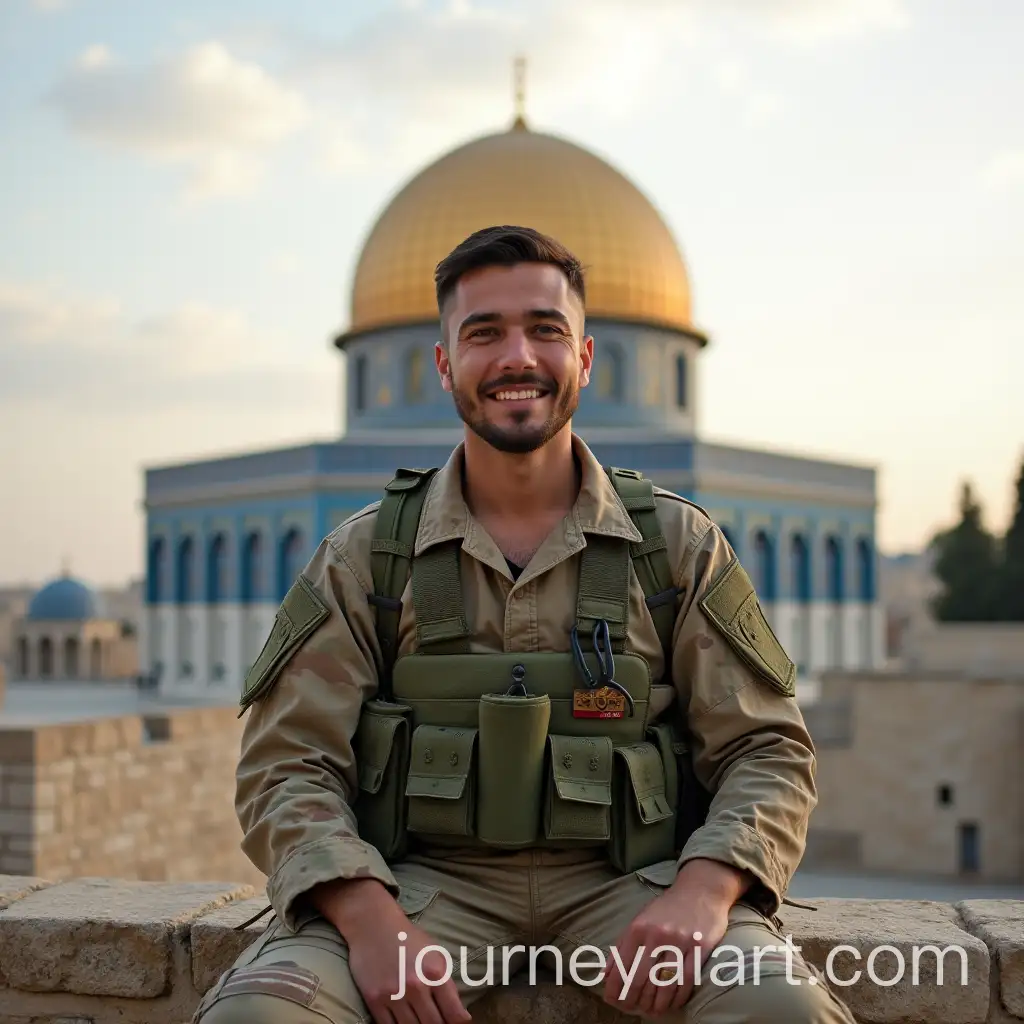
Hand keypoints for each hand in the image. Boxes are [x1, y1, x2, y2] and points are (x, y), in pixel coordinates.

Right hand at [313, 878, 471, 1023]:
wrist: (373, 925)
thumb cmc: (408, 939)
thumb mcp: (435, 954)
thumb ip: (446, 985)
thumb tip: (461, 1016)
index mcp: (434, 972)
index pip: (453, 1013)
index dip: (458, 1023)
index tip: (458, 1023)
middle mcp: (415, 986)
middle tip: (440, 1023)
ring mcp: (393, 995)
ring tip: (423, 1022)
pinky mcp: (374, 1000)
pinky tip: (405, 1022)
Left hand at [602, 860, 747, 1017]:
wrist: (700, 890)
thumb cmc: (667, 908)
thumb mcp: (640, 920)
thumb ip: (621, 946)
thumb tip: (605, 974)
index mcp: (638, 928)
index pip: (622, 966)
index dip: (615, 989)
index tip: (612, 1001)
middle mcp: (657, 935)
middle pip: (640, 979)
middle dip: (633, 1000)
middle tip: (631, 1009)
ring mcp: (679, 942)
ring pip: (664, 985)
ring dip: (656, 1005)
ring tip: (651, 1012)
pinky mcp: (699, 948)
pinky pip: (686, 981)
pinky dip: (678, 998)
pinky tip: (672, 1004)